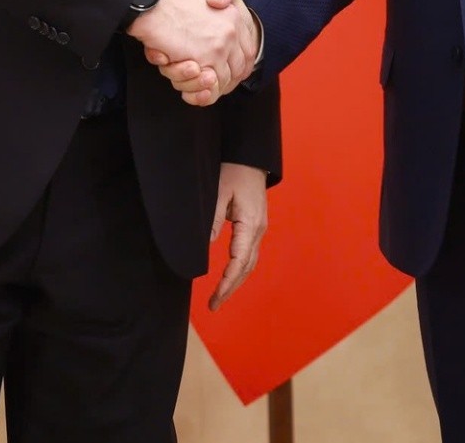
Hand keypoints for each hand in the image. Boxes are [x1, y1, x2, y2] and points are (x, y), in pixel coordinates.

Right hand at [127, 0, 256, 104]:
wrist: (153, 3)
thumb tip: (219, 2)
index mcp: (235, 16)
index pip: (249, 49)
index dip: (241, 64)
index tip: (231, 71)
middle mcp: (232, 33)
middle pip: (240, 67)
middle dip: (228, 79)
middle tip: (213, 82)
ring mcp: (219, 48)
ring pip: (224, 79)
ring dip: (211, 86)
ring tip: (197, 80)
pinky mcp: (204, 61)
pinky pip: (211, 86)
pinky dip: (203, 91)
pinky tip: (194, 84)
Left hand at [207, 163, 267, 309]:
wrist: (251, 159)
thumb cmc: (234, 172)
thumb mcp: (218, 193)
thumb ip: (213, 220)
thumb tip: (205, 246)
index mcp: (250, 224)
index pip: (239, 261)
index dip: (228, 282)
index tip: (216, 297)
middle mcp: (258, 231)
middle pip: (246, 268)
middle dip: (231, 288)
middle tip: (214, 306)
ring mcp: (259, 229)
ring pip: (250, 264)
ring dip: (236, 282)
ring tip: (219, 298)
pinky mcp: (255, 227)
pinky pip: (249, 255)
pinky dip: (240, 270)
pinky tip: (230, 277)